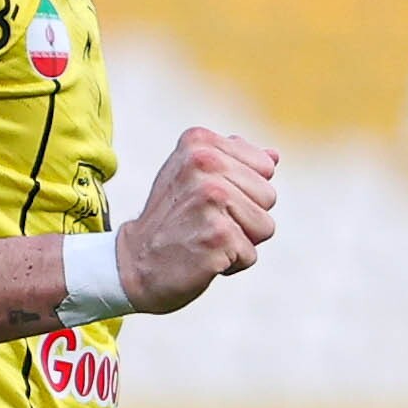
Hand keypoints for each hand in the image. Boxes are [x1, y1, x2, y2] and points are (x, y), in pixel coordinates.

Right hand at [116, 128, 278, 314]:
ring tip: (204, 238)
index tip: (206, 201)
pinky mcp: (218, 235)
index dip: (242, 192)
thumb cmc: (171, 219)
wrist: (133, 264)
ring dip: (240, 241)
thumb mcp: (193, 178)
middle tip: (204, 222)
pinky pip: (250, 254)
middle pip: (268, 196)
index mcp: (200, 142)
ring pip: (265, 226)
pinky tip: (202, 257)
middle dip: (245, 217)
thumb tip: (274, 156)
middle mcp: (205, 163)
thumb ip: (234, 162)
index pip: (264, 168)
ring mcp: (211, 199)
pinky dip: (230, 264)